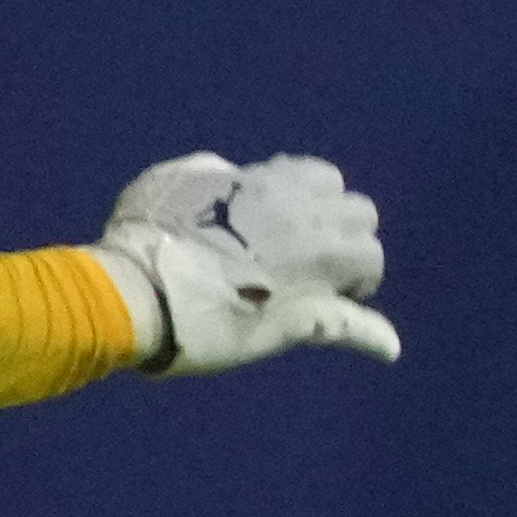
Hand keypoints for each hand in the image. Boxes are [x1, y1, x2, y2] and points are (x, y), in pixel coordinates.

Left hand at [96, 153, 400, 376]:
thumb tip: (392, 346)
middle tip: (307, 268)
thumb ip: (337, 326)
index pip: (371, 251)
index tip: (328, 299)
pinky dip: (253, 192)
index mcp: (318, 246)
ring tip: (276, 235)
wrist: (123, 293)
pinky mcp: (205, 170)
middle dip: (344, 235)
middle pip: (355, 206)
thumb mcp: (274, 334)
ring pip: (313, 173)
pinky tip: (224, 222)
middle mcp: (296, 202)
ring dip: (311, 202)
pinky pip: (248, 170)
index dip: (357, 280)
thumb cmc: (204, 326)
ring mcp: (250, 179)